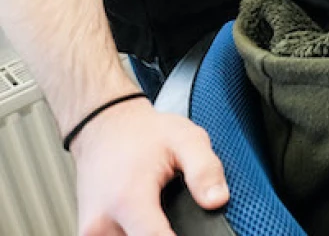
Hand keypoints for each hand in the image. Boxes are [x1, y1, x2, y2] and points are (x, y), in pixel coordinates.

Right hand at [71, 97, 227, 235]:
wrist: (104, 126)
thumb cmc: (144, 133)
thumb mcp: (186, 139)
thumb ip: (204, 170)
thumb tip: (217, 200)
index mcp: (127, 200)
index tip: (197, 233)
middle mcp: (101, 222)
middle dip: (168, 235)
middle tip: (180, 215)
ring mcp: (91, 232)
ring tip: (161, 214)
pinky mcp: (89, 235)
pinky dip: (136, 234)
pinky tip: (147, 220)